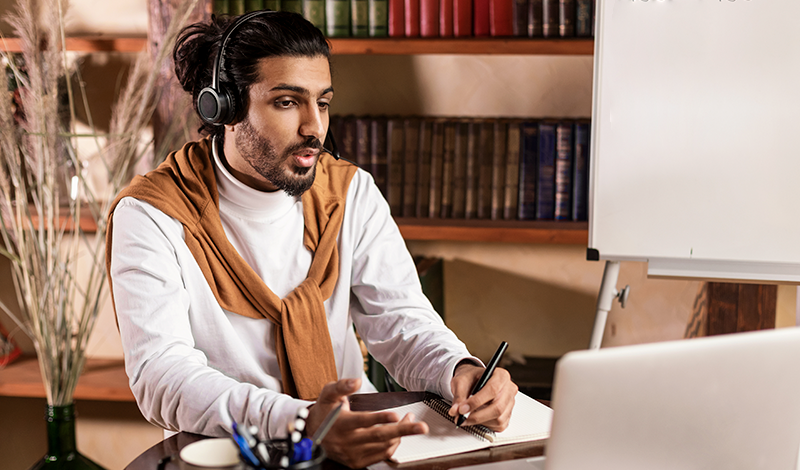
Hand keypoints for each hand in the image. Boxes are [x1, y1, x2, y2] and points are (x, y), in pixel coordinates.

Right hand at [305, 378, 428, 467]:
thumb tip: (356, 380)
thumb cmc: (325, 411)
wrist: (312, 434)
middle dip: (403, 430)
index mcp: (341, 423)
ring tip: (411, 422)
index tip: (395, 414)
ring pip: (383, 446)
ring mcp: (353, 454)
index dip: (380, 418)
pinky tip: (398, 433)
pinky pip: (381, 455)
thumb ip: (341, 386)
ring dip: (401, 434)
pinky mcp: (357, 462)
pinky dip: (393, 445)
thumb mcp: (328, 394)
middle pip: (379, 436)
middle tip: (420, 426)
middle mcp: (347, 441)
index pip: (363, 421)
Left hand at [448, 363, 517, 430]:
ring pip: (498, 419)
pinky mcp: (507, 415)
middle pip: (498, 407)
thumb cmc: (470, 378)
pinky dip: (485, 425)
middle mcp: (509, 389)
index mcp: (501, 375)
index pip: (492, 390)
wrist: (473, 381)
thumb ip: (459, 396)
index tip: (462, 409)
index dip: (476, 401)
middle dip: (477, 416)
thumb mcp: (461, 381)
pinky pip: (498, 425)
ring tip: (467, 416)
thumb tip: (456, 411)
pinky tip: (477, 417)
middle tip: (462, 418)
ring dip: (480, 421)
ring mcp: (510, 403)